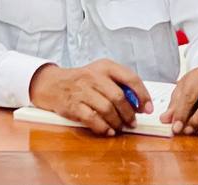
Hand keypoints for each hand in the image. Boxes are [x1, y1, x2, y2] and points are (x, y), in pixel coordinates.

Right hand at [28, 59, 150, 136]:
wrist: (51, 83)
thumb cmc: (80, 81)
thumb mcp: (99, 74)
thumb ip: (119, 85)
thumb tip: (139, 104)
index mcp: (104, 66)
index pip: (130, 78)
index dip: (143, 95)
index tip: (147, 108)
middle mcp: (92, 76)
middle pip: (119, 97)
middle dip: (129, 114)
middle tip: (132, 122)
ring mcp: (81, 90)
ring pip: (108, 109)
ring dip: (117, 122)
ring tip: (119, 126)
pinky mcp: (72, 105)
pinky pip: (93, 119)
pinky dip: (103, 128)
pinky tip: (108, 130)